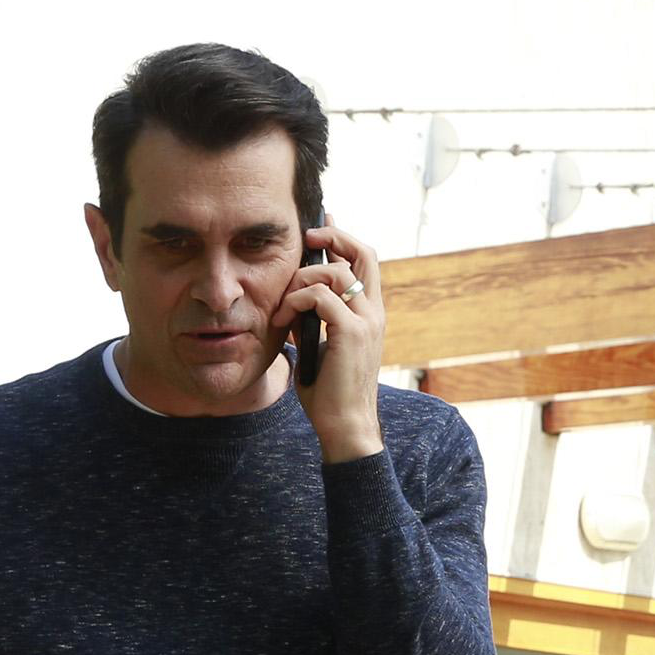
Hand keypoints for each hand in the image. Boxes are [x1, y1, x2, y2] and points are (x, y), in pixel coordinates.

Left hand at [277, 222, 385, 461]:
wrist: (344, 425)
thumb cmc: (329, 395)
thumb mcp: (317, 350)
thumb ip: (310, 325)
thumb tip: (290, 306)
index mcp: (369, 315)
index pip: (364, 263)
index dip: (343, 239)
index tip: (320, 228)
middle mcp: (373, 313)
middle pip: (364, 253)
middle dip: (333, 235)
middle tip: (305, 237)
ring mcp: (366, 321)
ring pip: (336, 272)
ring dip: (302, 279)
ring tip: (283, 304)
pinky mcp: (351, 332)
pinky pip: (319, 296)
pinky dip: (295, 301)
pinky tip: (280, 320)